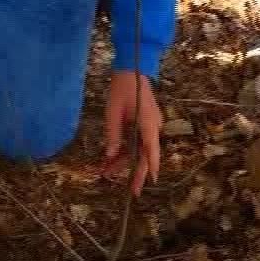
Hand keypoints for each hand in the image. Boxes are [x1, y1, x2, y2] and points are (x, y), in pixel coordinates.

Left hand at [102, 71, 161, 195]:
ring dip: (124, 161)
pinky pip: (136, 140)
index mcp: (148, 124)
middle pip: (145, 154)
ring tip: (106, 172)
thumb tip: (110, 156)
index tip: (151, 182)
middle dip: (136, 173)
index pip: (151, 151)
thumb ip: (113, 135)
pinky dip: (125, 149)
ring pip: (139, 149)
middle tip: (131, 192)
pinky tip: (111, 159)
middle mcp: (153, 127)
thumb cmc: (122, 88)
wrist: (132, 69)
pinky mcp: (145, 122)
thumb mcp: (112, 113)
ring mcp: (150, 125)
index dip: (151, 168)